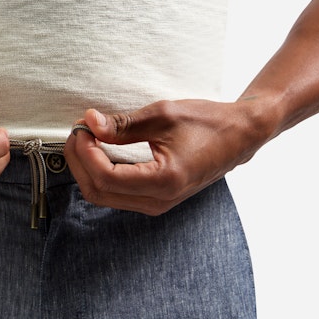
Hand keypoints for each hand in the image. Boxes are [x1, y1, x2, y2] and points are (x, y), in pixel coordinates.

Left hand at [64, 99, 265, 214]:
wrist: (240, 136)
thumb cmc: (208, 122)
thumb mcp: (162, 114)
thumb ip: (122, 124)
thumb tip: (89, 123)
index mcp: (164, 181)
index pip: (106, 177)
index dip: (85, 153)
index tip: (81, 128)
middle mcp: (159, 200)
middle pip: (98, 192)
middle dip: (79, 162)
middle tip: (78, 131)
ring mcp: (157, 204)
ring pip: (104, 196)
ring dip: (87, 169)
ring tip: (86, 137)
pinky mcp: (155, 199)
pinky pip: (116, 194)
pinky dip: (101, 173)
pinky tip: (99, 150)